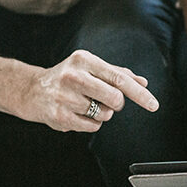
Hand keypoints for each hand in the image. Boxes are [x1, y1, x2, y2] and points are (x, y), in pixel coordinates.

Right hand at [21, 50, 157, 131]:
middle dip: (116, 104)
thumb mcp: (90, 68)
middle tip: (107, 101)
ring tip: (85, 105)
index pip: (119, 78)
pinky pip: (92, 126)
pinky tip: (77, 114)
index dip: (139, 93)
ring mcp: (65, 96)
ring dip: (101, 113)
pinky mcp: (59, 116)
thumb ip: (117, 73)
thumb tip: (143, 82)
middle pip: (115, 98)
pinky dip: (91, 123)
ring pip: (104, 114)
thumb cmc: (68, 78)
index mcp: (84, 60)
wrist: (32, 90)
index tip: (154, 105)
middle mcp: (74, 76)